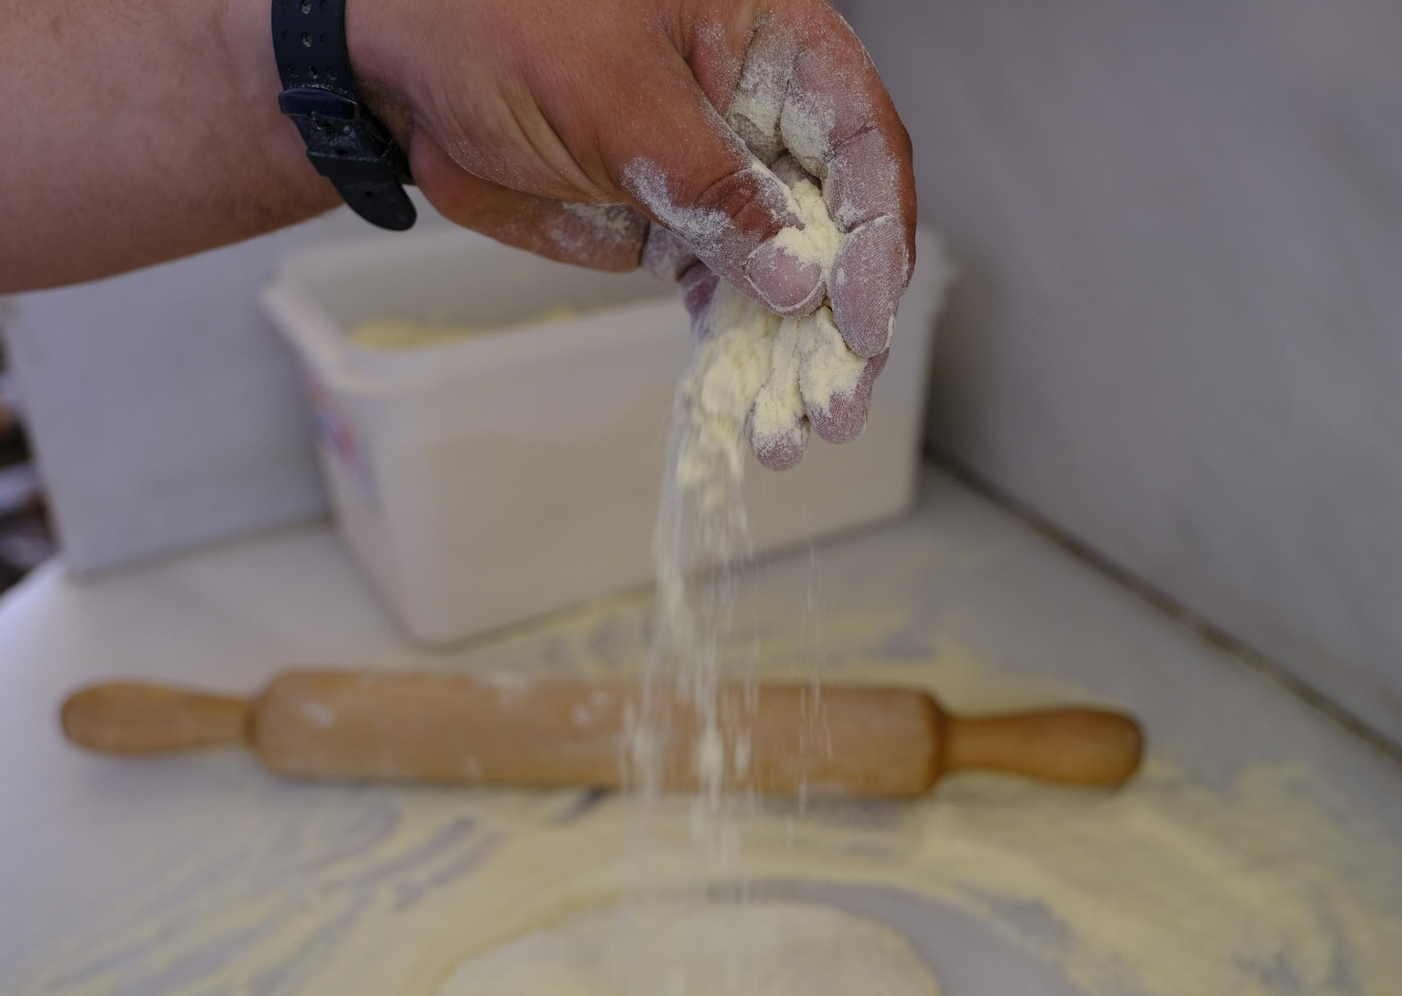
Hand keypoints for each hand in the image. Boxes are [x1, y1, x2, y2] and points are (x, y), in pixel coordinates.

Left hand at [348, 0, 915, 464]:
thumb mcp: (619, 101)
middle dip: (842, 323)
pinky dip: (739, 358)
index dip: (877, 236)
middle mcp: (762, 116)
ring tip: (791, 431)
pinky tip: (750, 410)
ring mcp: (721, 180)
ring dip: (794, 360)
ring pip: (789, 279)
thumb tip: (800, 281)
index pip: (864, 144)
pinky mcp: (676, 233)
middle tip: (837, 402)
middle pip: (840, 226)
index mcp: (772, 47)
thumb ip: (716, 190)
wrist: (405, 68)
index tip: (864, 318)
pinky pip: (727, 301)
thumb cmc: (501, 24)